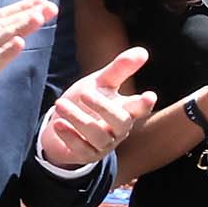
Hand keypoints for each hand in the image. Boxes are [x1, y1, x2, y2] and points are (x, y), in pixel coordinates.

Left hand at [36, 47, 154, 168]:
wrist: (61, 126)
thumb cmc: (85, 103)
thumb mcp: (100, 83)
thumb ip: (119, 69)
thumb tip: (143, 51)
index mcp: (125, 110)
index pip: (140, 108)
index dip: (144, 103)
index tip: (149, 95)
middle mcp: (119, 129)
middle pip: (121, 122)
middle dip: (103, 107)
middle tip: (84, 93)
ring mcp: (104, 144)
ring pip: (98, 135)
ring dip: (79, 119)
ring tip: (60, 104)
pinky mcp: (87, 155)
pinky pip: (82, 148)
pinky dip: (69, 136)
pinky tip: (58, 124)